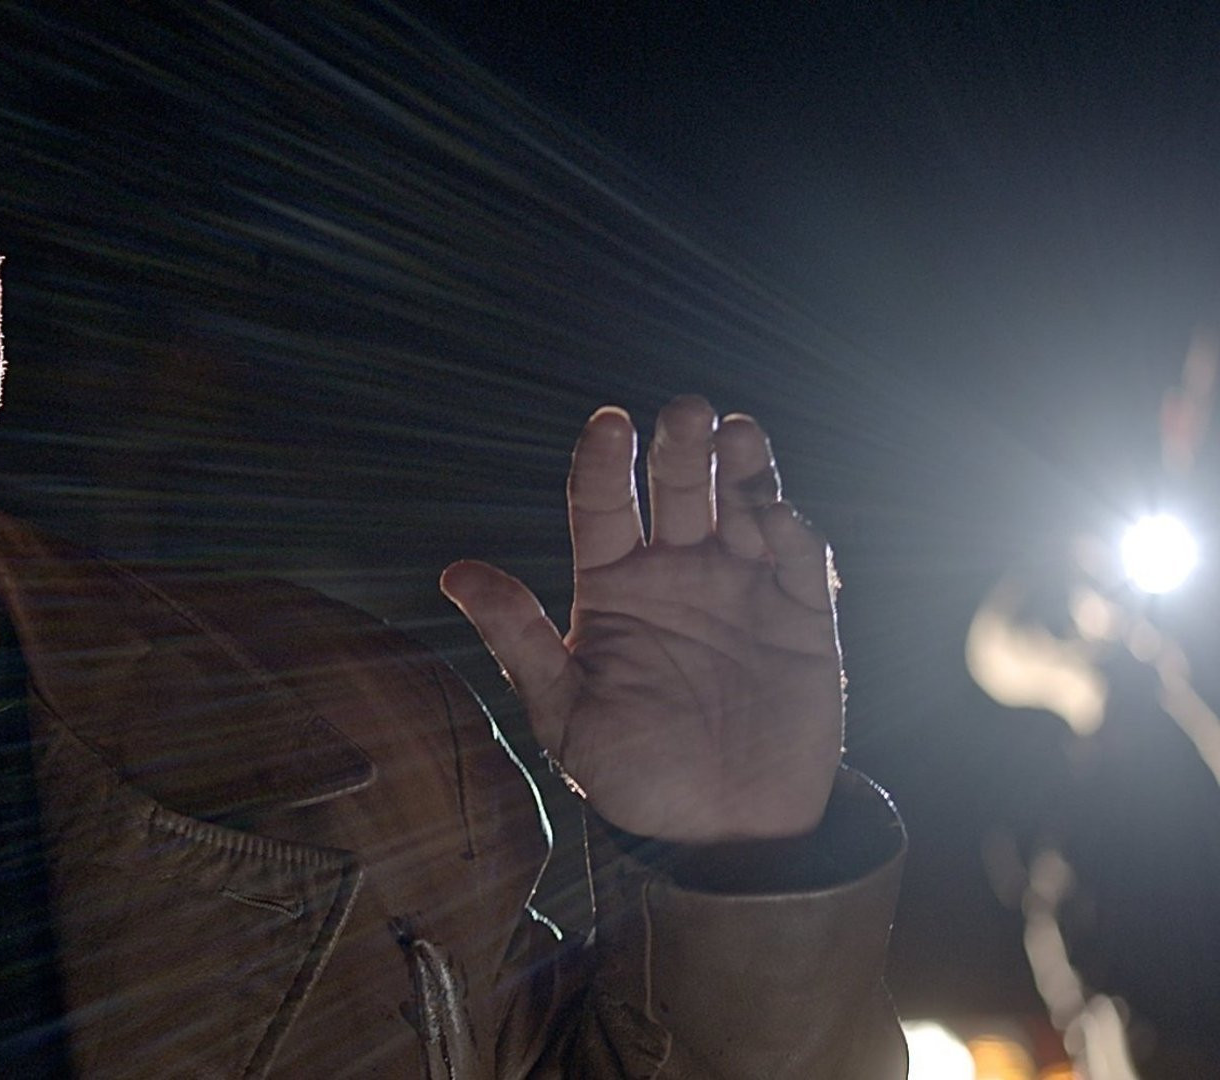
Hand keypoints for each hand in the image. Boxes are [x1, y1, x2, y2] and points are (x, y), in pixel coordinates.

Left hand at [442, 396, 842, 842]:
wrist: (720, 833)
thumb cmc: (633, 775)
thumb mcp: (563, 712)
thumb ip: (518, 639)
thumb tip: (456, 573)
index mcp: (613, 587)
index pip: (603, 506)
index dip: (605, 463)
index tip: (609, 424)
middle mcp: (677, 575)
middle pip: (677, 490)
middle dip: (680, 447)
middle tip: (685, 412)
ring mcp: (742, 590)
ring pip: (743, 505)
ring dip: (742, 467)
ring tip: (734, 432)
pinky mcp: (803, 618)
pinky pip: (802, 560)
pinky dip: (793, 529)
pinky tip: (776, 514)